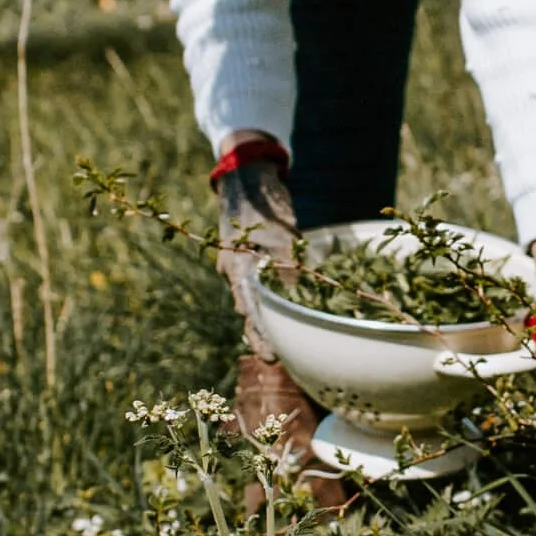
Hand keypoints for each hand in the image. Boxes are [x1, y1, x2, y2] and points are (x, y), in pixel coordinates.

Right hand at [216, 157, 297, 358]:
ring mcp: (240, 264)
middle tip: (276, 359)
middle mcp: (235, 271)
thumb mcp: (281, 236)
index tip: (272, 358)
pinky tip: (284, 309)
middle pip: (250, 311)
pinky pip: (258, 284)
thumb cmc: (264, 204)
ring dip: (267, 319)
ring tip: (281, 342)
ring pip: (254, 298)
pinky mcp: (249, 256)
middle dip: (262, 335)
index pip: (250, 312)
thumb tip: (299, 298)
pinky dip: (270, 298)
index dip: (261, 336)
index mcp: (239, 269)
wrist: (247, 176)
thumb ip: (288, 268)